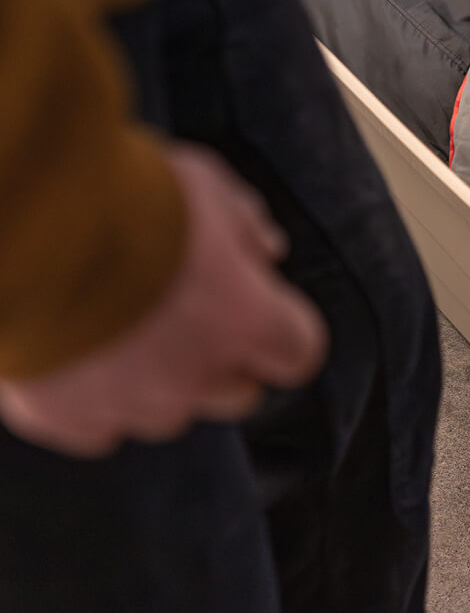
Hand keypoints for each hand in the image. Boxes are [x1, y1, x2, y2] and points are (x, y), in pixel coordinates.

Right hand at [0, 143, 325, 456]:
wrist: (26, 223)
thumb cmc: (126, 194)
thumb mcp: (205, 185)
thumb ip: (245, 223)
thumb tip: (269, 250)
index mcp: (248, 321)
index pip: (299, 353)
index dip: (282, 331)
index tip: (259, 308)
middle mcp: (198, 376)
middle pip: (238, 391)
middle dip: (223, 357)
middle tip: (184, 313)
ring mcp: (131, 404)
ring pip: (167, 411)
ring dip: (157, 379)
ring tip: (119, 326)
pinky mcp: (65, 418)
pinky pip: (96, 427)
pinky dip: (90, 400)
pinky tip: (74, 354)